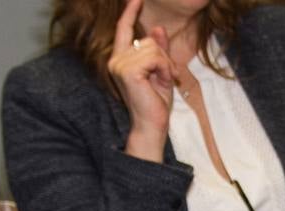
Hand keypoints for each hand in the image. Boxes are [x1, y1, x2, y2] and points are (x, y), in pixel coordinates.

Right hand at [107, 0, 175, 161]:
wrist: (152, 124)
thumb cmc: (155, 102)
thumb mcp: (161, 70)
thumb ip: (158, 50)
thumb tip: (157, 28)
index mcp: (121, 59)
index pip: (123, 29)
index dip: (130, 12)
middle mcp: (116, 60)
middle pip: (147, 40)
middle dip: (163, 56)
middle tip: (168, 75)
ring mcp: (120, 65)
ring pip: (152, 48)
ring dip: (165, 63)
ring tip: (164, 80)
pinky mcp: (128, 71)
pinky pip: (154, 57)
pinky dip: (164, 68)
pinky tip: (162, 81)